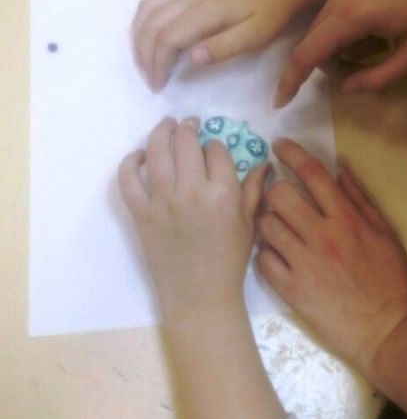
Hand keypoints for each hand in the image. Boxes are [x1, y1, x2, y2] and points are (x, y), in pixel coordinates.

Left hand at [118, 117, 267, 323]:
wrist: (199, 295)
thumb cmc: (229, 261)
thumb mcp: (248, 223)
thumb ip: (254, 190)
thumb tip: (265, 162)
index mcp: (223, 193)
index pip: (216, 150)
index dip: (215, 143)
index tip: (213, 147)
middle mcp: (192, 191)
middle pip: (186, 142)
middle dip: (188, 127)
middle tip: (189, 124)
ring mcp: (163, 201)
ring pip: (156, 152)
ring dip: (161, 132)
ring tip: (166, 125)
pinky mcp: (141, 214)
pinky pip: (128, 180)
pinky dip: (130, 162)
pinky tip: (139, 155)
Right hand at [133, 0, 307, 89]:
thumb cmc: (270, 14)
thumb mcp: (255, 37)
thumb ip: (223, 47)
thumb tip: (191, 58)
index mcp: (205, 11)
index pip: (167, 38)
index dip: (158, 64)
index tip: (158, 86)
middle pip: (151, 24)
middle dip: (144, 55)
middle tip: (150, 79)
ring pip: (147, 9)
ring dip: (139, 36)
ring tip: (144, 60)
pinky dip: (144, 16)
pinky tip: (148, 32)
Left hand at [256, 138, 406, 377]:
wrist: (386, 330)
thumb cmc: (390, 279)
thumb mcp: (384, 233)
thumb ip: (359, 198)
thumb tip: (338, 168)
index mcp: (347, 219)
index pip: (312, 174)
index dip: (291, 153)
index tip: (278, 145)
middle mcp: (322, 235)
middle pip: (278, 195)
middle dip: (274, 191)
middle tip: (279, 200)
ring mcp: (303, 263)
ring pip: (265, 225)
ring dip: (267, 222)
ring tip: (277, 228)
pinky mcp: (291, 289)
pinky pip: (262, 260)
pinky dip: (265, 253)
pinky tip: (276, 255)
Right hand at [274, 0, 406, 106]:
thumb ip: (378, 78)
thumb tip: (347, 88)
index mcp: (353, 15)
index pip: (308, 53)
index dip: (291, 80)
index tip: (280, 102)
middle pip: (312, 40)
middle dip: (327, 66)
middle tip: (359, 77)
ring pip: (322, 26)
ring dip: (335, 48)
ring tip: (374, 53)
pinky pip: (333, 11)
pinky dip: (342, 30)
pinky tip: (373, 34)